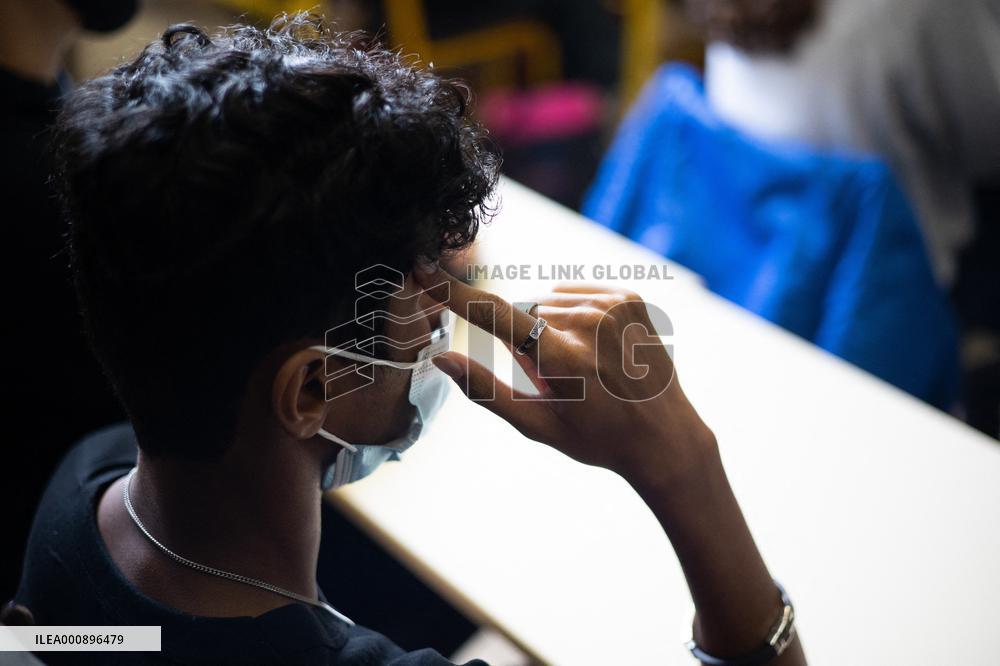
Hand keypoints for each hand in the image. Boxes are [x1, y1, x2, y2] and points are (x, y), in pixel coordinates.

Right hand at [415, 268, 716, 487]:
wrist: (664, 437)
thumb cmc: (595, 438)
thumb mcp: (536, 425)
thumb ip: (485, 390)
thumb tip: (441, 358)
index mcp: (563, 359)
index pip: (495, 315)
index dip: (454, 292)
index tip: (423, 267)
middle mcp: (589, 324)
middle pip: (525, 314)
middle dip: (526, 340)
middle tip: (559, 379)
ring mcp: (614, 306)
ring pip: (550, 303)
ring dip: (552, 329)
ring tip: (584, 366)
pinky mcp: (629, 297)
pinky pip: (576, 294)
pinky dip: (576, 315)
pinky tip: (596, 347)